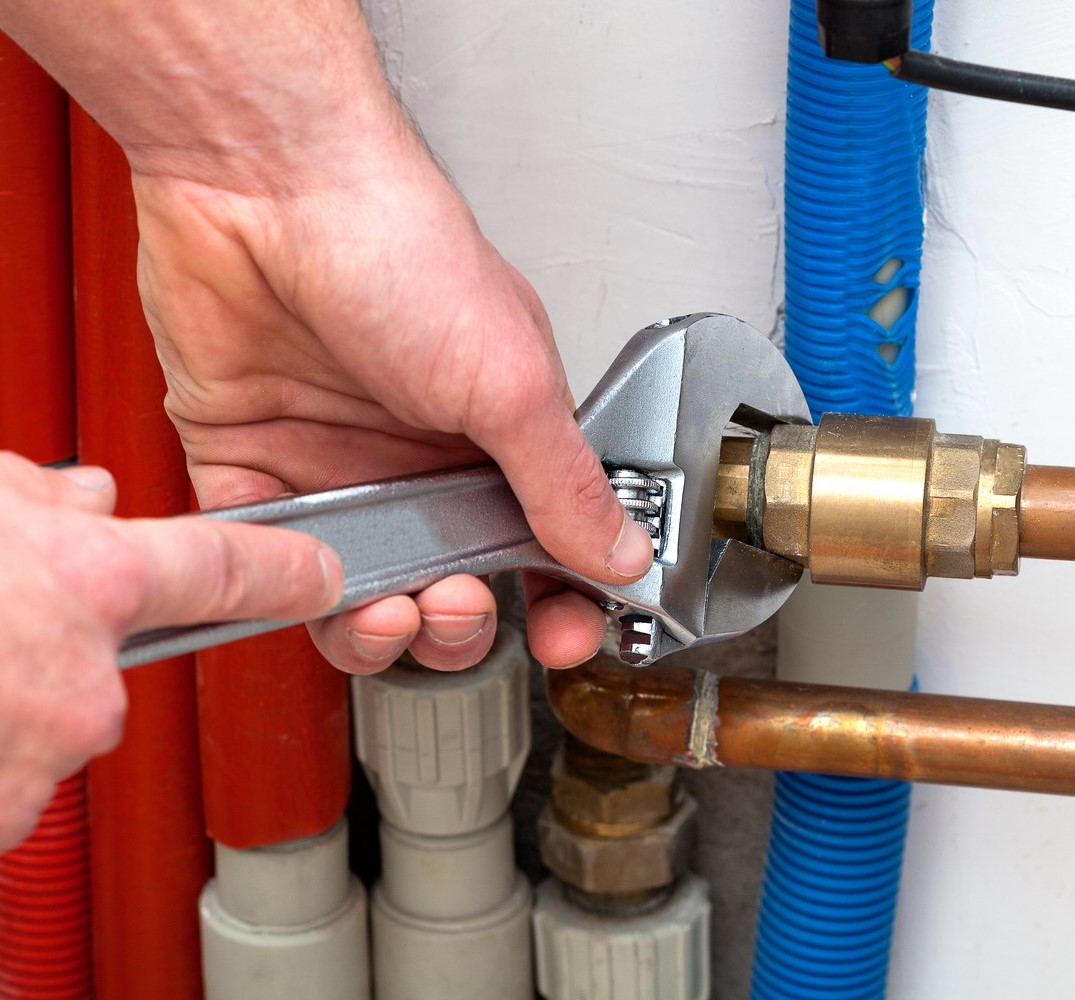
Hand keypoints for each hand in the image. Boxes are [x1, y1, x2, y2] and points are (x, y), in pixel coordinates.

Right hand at [0, 453, 342, 847]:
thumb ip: (43, 501)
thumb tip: (94, 497)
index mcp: (87, 581)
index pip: (227, 566)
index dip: (285, 568)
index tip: (320, 573)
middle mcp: (84, 681)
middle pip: (113, 664)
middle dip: (60, 647)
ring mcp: (36, 759)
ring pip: (50, 726)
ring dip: (5, 700)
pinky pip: (1, 778)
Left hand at [131, 126, 652, 674]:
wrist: (262, 185)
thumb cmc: (396, 246)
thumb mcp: (508, 379)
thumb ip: (565, 481)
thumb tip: (622, 551)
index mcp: (497, 433)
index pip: (544, 543)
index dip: (558, 600)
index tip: (561, 633)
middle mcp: (422, 457)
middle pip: (454, 583)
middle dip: (460, 624)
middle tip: (456, 607)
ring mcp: (340, 466)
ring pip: (364, 590)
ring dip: (379, 627)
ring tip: (386, 611)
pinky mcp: (257, 465)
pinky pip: (273, 559)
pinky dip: (291, 588)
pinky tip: (314, 580)